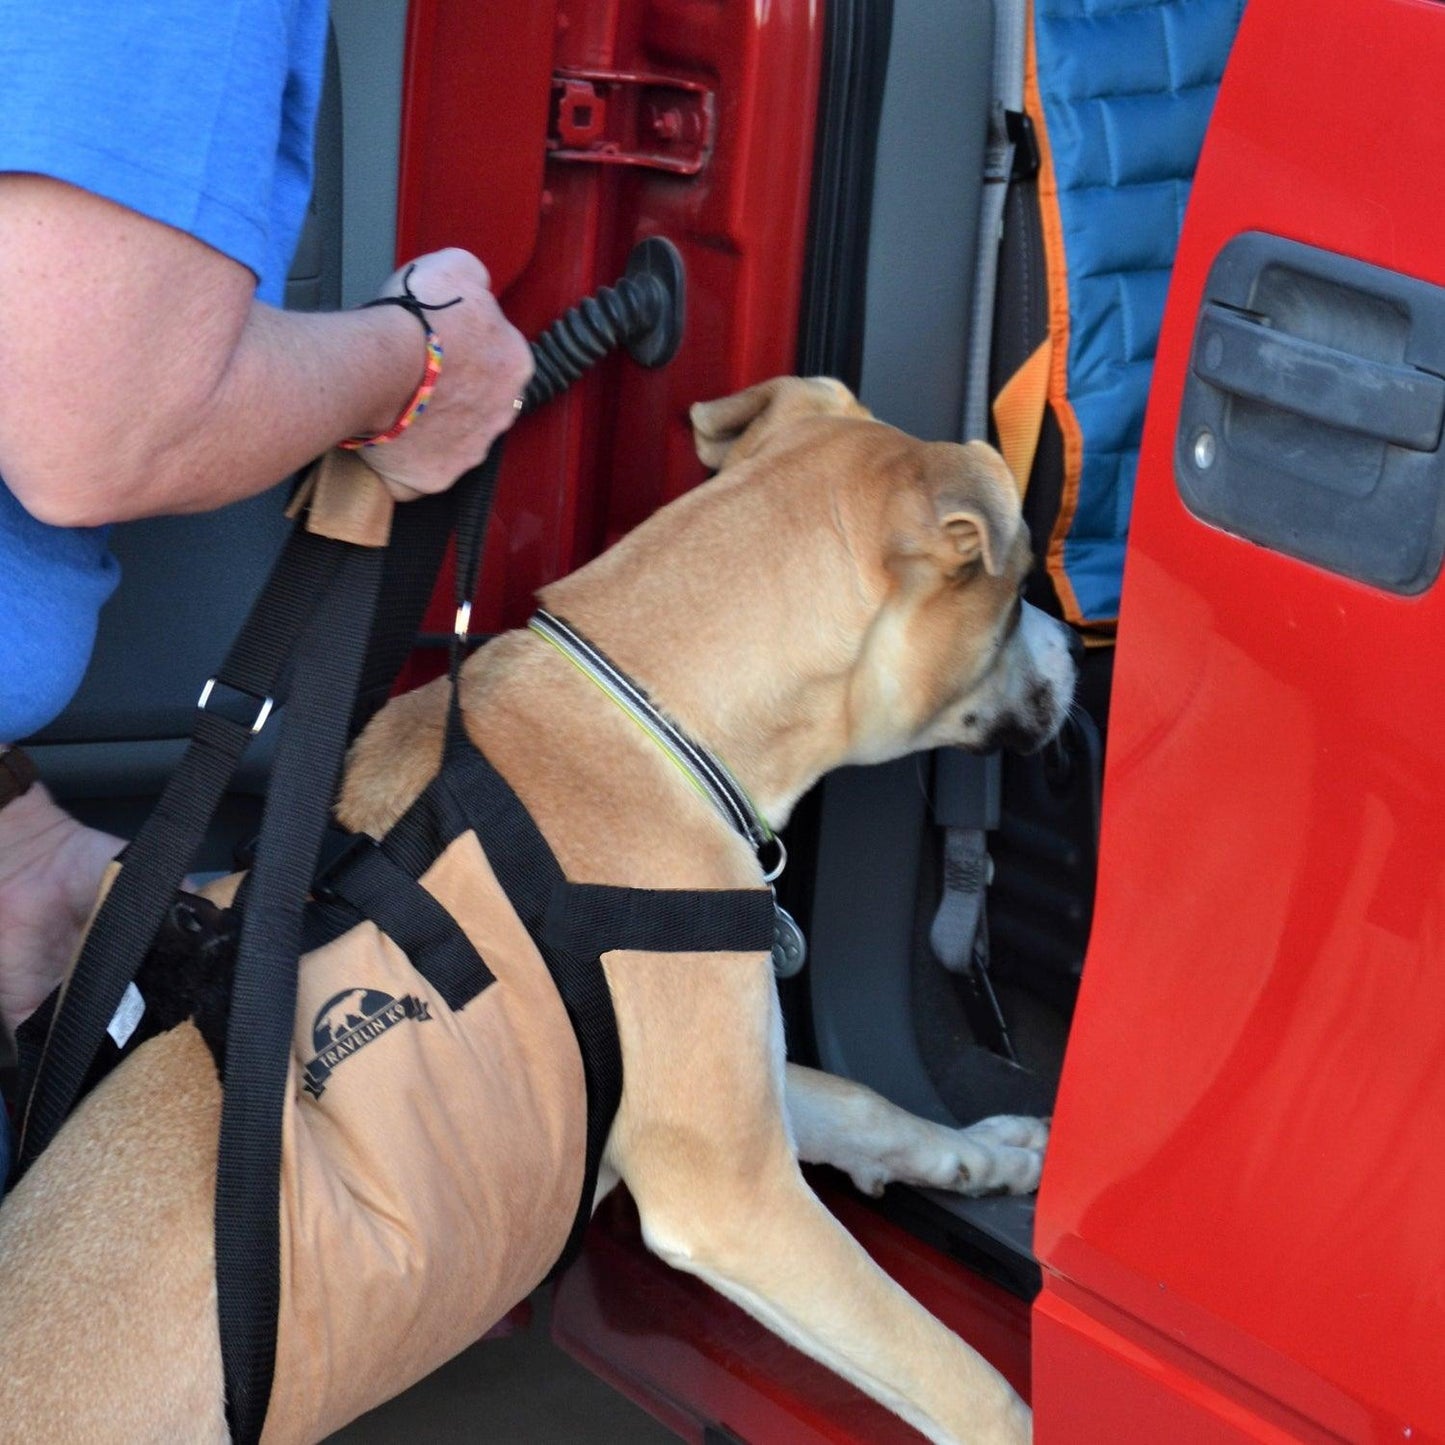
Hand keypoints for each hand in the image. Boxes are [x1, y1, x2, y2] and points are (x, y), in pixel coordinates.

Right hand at [359, 249, 532, 502]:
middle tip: (417, 375)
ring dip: (432, 426)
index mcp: (516, 363)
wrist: (375, 366)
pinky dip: (408, 459)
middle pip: (480, 404)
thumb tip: (477, 286)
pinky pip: (424, 471)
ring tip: (398, 406)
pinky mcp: (438, 476)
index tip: (438, 345)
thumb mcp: (455, 267)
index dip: (464, 350)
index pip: (497, 358)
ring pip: (455, 440)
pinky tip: (389, 438)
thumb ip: (475, 278)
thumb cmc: (414, 319)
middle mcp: (502, 414)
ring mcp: (471, 451)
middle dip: (453, 393)